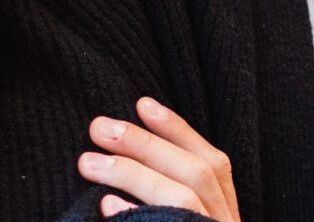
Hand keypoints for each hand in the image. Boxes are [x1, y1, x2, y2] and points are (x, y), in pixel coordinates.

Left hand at [78, 96, 240, 220]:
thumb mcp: (182, 218)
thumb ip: (167, 194)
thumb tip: (122, 153)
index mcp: (226, 215)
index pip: (213, 164)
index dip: (179, 131)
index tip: (142, 104)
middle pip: (197, 174)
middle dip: (147, 145)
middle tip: (100, 127)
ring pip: (184, 199)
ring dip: (134, 175)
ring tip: (88, 162)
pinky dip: (136, 214)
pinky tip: (106, 204)